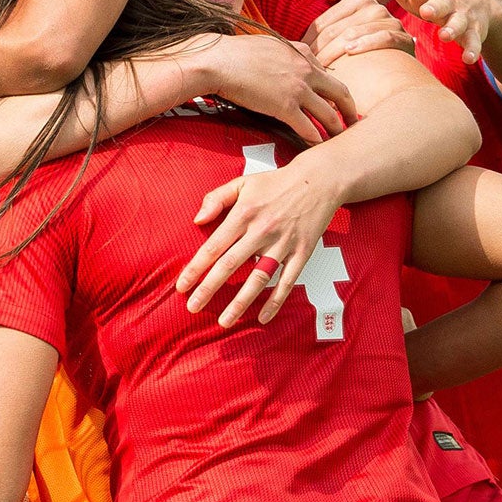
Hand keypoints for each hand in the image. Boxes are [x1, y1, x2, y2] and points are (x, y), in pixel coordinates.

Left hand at [177, 150, 341, 327]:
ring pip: (258, 279)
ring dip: (240, 302)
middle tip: (193, 308)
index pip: (213, 246)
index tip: (182, 286)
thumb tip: (197, 220)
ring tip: (224, 321)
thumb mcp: (242, 183)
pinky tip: (263, 318)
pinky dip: (276, 301)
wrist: (319, 180)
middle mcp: (261, 231)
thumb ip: (216, 198)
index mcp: (243, 214)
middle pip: (230, 265)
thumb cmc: (275, 183)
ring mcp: (283, 244)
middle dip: (209, 289)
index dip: (196, 268)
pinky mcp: (302, 252)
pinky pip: (287, 281)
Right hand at [203, 33, 356, 140]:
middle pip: (340, 92)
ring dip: (336, 129)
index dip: (334, 91)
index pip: (327, 74)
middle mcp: (306, 70)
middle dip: (350, 110)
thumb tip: (285, 60)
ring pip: (328, 114)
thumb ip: (284, 54)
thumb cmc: (235, 53)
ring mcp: (298, 88)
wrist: (219, 61)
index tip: (337, 102)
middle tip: (353, 123)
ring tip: (339, 140)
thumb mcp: (268, 45)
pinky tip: (318, 147)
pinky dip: (316, 139)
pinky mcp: (285, 106)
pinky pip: (308, 127)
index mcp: (302, 53)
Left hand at [306, 0, 415, 66]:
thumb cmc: (356, 44)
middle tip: (305, 62)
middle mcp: (374, 7)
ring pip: (355, 32)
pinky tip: (350, 51)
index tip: (301, 47)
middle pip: (338, 26)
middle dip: (319, 46)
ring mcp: (390, 22)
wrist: (388, 65)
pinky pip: (383, 37)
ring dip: (334, 50)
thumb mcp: (340, 22)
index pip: (328, 14)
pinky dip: (366, 44)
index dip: (312, 31)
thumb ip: (326, 0)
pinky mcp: (402, 38)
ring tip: (320, 64)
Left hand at [372, 0, 493, 60]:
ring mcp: (462, 17)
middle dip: (434, 7)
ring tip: (445, 36)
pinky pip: (473, 42)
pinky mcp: (474, 33)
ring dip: (453, 29)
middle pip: (441, 4)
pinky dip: (472, 50)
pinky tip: (468, 59)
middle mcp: (447, 2)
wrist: (477, 0)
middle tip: (426, 11)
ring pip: (458, 23)